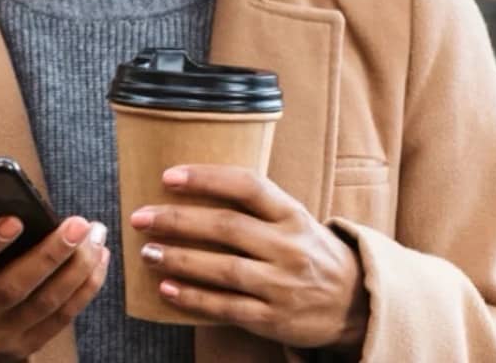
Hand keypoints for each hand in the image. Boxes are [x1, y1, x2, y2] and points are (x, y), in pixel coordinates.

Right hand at [0, 215, 110, 360]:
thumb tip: (12, 199)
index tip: (14, 219)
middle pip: (10, 289)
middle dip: (50, 253)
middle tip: (78, 224)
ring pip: (43, 304)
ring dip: (77, 268)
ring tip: (95, 236)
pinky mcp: (19, 351)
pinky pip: (60, 319)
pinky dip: (84, 288)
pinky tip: (98, 260)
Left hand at [129, 165, 367, 349]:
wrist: (354, 305)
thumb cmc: (310, 253)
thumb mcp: (295, 220)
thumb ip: (256, 206)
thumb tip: (195, 184)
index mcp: (293, 214)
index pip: (248, 186)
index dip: (207, 178)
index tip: (168, 176)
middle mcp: (289, 247)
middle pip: (228, 226)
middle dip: (178, 220)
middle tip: (141, 217)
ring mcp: (282, 284)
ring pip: (224, 268)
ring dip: (180, 259)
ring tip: (148, 252)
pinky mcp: (273, 318)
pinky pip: (227, 307)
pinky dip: (194, 298)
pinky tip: (167, 289)